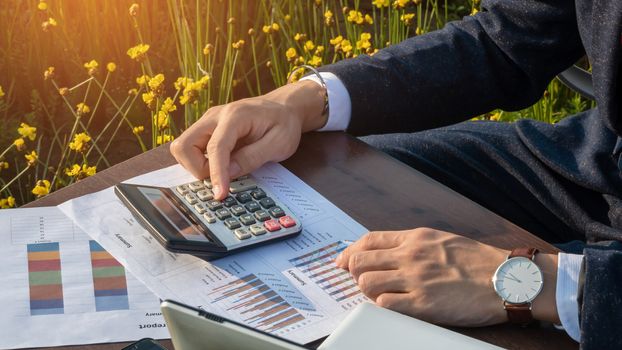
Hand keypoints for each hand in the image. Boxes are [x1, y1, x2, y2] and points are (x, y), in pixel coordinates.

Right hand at [171, 80, 326, 198]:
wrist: (282, 108)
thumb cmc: (284, 124)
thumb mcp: (279, 143)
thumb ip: (253, 157)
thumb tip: (228, 173)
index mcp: (235, 116)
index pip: (215, 147)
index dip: (216, 174)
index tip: (220, 195)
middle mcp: (214, 116)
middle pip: (184, 145)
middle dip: (197, 169)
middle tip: (221, 179)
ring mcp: (207, 122)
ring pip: (182, 148)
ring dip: (197, 167)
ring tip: (224, 171)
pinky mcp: (206, 130)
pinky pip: (191, 149)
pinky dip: (200, 163)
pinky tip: (222, 165)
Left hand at [335, 228, 558, 325]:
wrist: (505, 279)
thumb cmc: (476, 261)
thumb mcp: (441, 240)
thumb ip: (413, 243)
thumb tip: (387, 251)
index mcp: (415, 238)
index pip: (369, 240)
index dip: (350, 251)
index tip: (343, 260)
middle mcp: (410, 256)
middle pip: (360, 261)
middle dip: (353, 272)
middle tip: (360, 280)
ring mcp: (415, 280)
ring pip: (366, 283)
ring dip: (366, 290)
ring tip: (379, 294)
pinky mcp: (423, 305)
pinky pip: (385, 304)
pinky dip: (381, 305)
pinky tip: (391, 305)